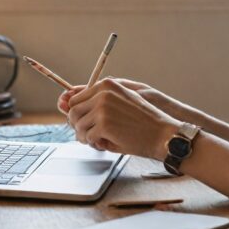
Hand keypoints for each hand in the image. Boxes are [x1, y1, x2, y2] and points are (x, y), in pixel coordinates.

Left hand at [64, 78, 180, 159]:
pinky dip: (93, 144)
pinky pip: (87, 137)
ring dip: (85, 136)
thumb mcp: (121, 102)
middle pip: (73, 112)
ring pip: (78, 125)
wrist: (163, 134)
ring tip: (98, 140)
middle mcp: (102, 93)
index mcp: (107, 84)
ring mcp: (102, 108)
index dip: (77, 114)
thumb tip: (66, 105)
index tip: (82, 123)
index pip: (76, 98)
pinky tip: (105, 143)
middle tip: (89, 136)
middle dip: (78, 126)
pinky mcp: (104, 125)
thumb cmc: (144, 121)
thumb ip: (97, 102)